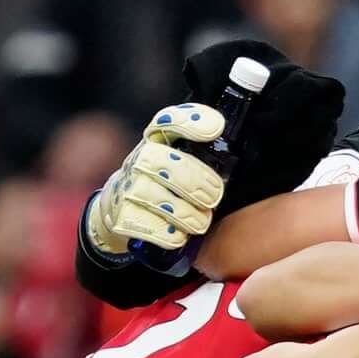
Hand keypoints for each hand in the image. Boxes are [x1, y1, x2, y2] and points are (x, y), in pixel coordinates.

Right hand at [82, 103, 227, 257]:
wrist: (118, 211)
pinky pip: (147, 226)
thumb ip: (203, 155)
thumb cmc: (161, 184)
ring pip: (156, 197)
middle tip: (213, 197)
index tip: (216, 127)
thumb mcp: (178, 162)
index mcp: (156, 142)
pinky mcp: (121, 217)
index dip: (191, 121)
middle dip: (194, 181)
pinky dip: (167, 233)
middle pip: (165, 163)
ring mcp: (127, 188)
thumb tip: (240, 154)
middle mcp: (139, 160)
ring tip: (200, 222)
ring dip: (184, 213)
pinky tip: (178, 236)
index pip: (168, 121)